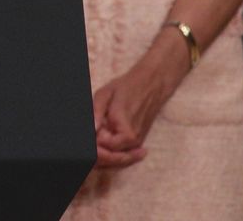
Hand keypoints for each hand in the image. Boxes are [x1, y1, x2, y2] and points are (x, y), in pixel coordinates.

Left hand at [90, 51, 185, 169]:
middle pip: (110, 157)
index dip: (92, 143)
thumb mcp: (105, 94)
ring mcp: (137, 143)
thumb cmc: (126, 87)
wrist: (151, 85)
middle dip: (97, 151)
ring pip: (116, 157)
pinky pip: (123, 153)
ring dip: (103, 151)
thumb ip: (96, 112)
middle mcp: (133, 141)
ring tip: (96, 137)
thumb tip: (91, 129)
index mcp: (125, 131)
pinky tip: (102, 143)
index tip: (91, 129)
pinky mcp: (138, 141)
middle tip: (94, 131)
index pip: (103, 147)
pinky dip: (112, 151)